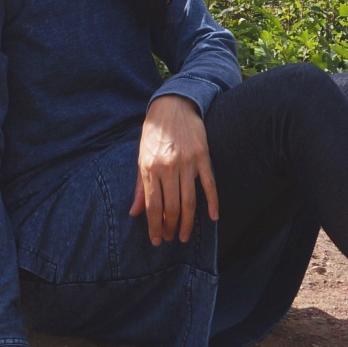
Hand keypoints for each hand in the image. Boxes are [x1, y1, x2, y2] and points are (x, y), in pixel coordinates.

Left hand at [130, 93, 219, 245]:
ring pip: (189, 200)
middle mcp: (168, 167)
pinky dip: (213, 202)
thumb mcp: (141, 157)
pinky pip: (209, 183)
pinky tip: (213, 217)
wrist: (172, 106)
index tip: (157, 240)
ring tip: (185, 236)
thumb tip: (134, 212)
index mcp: (149, 168)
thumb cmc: (153, 134)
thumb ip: (139, 187)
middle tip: (171, 239)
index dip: (155, 226)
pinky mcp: (202, 156)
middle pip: (171, 206)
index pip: (152, 206)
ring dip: (188, 222)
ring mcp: (187, 162)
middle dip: (171, 227)